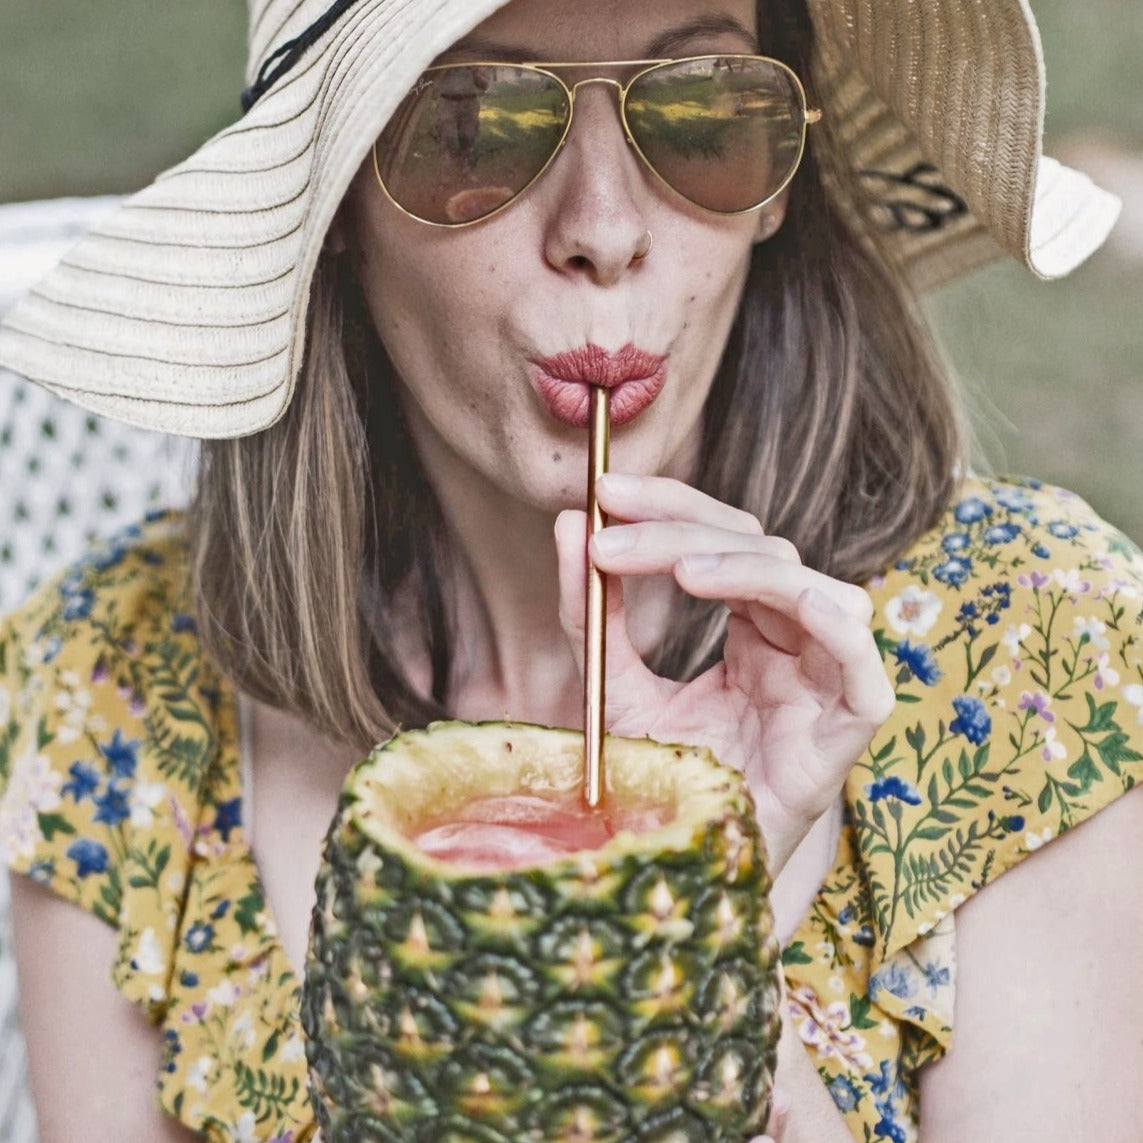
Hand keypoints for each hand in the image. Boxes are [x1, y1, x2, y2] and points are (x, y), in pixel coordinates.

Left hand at [554, 473, 893, 873]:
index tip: (601, 493)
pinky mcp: (854, 720)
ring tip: (674, 567)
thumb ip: (593, 614)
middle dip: (683, 525)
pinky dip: (810, 609)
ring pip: (809, 583)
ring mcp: (829, 678)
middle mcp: (796, 644)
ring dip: (741, 562)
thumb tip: (564, 525)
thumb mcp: (614, 687)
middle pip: (762, 548)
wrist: (691, 873)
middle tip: (609, 522)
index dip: (669, 507)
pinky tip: (738, 594)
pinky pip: (857, 651)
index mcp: (753, 632)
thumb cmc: (668, 785)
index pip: (723, 541)